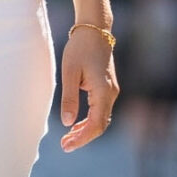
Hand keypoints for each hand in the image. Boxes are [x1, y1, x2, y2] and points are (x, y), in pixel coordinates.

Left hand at [60, 27, 117, 149]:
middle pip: (100, 125)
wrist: (94, 30)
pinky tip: (76, 125)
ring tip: (68, 138)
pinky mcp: (107, 88)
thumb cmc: (80, 48)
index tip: (66, 145)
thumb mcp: (70, 72)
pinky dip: (90, 120)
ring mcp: (111, 91)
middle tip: (64, 146)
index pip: (96, 124)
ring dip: (86, 130)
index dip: (82, 138)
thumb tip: (67, 123)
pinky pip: (101, 111)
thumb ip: (69, 98)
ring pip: (102, 119)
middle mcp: (111, 94)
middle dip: (83, 138)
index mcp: (103, 92)